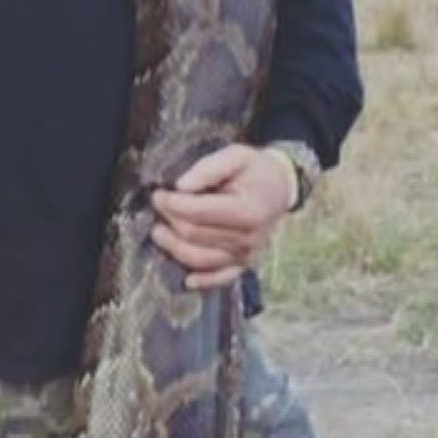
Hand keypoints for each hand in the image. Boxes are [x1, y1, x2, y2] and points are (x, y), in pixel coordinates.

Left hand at [149, 143, 295, 290]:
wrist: (279, 188)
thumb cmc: (255, 170)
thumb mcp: (236, 156)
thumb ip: (208, 168)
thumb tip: (180, 186)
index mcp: (248, 211)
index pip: (200, 213)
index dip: (173, 204)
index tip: (158, 194)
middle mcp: (248, 238)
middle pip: (195, 236)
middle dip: (170, 220)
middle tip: (158, 205)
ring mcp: (246, 254)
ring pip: (200, 259)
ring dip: (174, 247)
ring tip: (158, 231)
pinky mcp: (243, 263)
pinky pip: (221, 278)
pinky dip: (203, 281)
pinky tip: (187, 280)